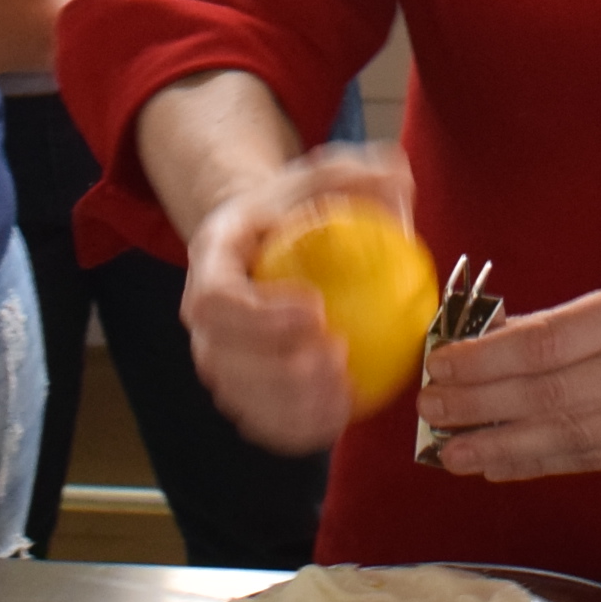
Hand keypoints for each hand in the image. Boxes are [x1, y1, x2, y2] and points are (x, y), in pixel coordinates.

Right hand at [178, 144, 416, 457]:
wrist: (270, 239)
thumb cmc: (302, 208)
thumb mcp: (328, 176)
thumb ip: (361, 175)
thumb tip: (397, 179)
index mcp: (212, 257)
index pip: (216, 297)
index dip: (258, 316)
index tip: (316, 310)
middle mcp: (203, 314)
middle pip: (221, 358)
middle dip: (276, 371)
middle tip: (337, 359)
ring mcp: (217, 355)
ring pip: (239, 397)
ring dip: (288, 407)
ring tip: (344, 394)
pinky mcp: (240, 386)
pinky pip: (259, 418)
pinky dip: (293, 426)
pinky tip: (341, 416)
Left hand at [419, 263, 600, 481]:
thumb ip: (571, 319)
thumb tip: (493, 342)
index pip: (548, 343)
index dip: (487, 360)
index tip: (443, 364)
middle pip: (550, 396)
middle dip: (480, 406)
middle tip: (432, 409)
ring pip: (568, 438)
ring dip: (501, 446)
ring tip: (452, 449)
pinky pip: (596, 460)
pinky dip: (543, 463)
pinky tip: (503, 462)